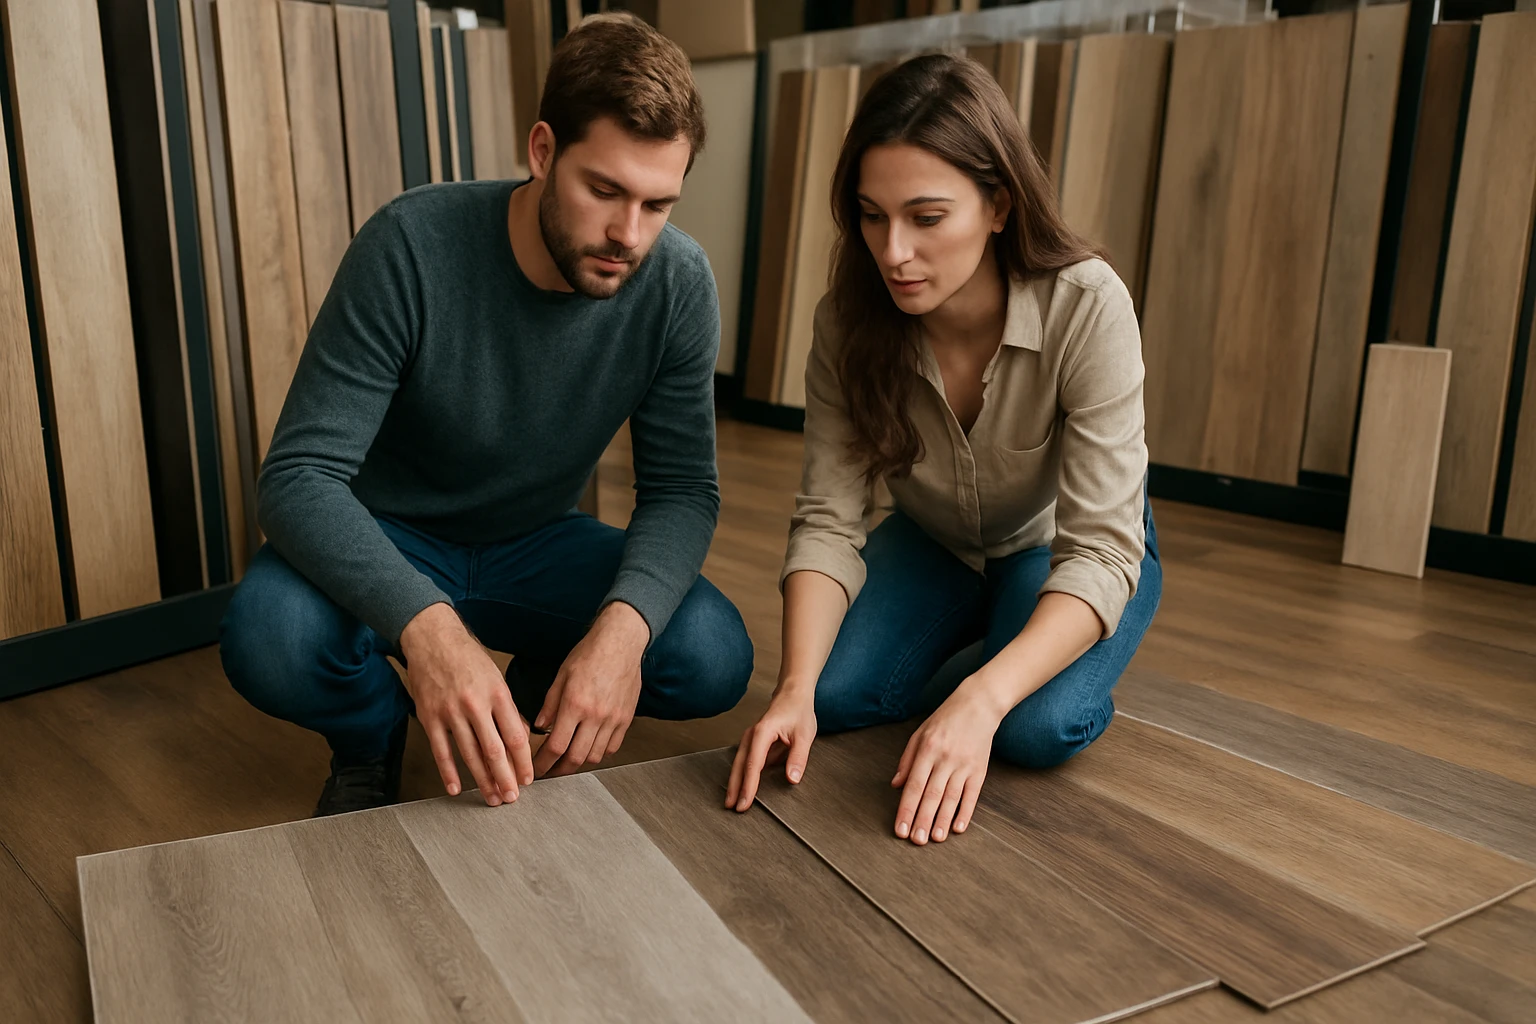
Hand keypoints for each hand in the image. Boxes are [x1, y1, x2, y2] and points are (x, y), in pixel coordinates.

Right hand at [399, 602, 533, 805]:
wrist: (432, 638)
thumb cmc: (468, 657)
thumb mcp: (496, 677)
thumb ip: (507, 708)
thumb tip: (520, 737)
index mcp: (497, 694)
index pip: (515, 736)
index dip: (523, 762)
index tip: (528, 778)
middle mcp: (476, 705)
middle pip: (494, 751)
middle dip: (505, 779)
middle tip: (512, 798)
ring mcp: (451, 712)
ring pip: (470, 754)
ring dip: (482, 780)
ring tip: (491, 798)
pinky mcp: (430, 717)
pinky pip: (441, 751)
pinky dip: (448, 772)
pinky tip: (456, 788)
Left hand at [531, 602, 648, 777]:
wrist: (621, 642)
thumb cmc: (590, 654)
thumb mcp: (562, 675)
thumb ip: (550, 704)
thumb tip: (539, 726)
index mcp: (575, 704)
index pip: (556, 746)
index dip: (543, 763)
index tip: (537, 769)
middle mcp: (595, 715)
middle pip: (575, 758)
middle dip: (559, 770)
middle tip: (550, 772)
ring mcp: (613, 719)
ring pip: (595, 756)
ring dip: (579, 763)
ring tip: (568, 760)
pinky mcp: (626, 718)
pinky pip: (613, 747)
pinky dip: (599, 753)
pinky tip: (590, 748)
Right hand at [726, 687, 816, 810]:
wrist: (793, 694)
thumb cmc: (798, 712)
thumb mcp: (804, 734)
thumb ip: (798, 757)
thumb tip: (792, 779)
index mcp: (763, 732)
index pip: (754, 764)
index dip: (748, 786)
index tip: (745, 803)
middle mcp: (752, 736)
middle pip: (740, 765)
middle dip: (735, 787)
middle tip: (732, 808)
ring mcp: (751, 738)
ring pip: (739, 763)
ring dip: (734, 782)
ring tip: (732, 801)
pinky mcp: (753, 742)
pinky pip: (744, 760)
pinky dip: (740, 774)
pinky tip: (740, 786)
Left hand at [892, 684, 1003, 844]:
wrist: (979, 704)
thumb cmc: (945, 719)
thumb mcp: (919, 733)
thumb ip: (907, 760)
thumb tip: (896, 785)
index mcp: (928, 749)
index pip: (914, 785)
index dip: (906, 809)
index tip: (900, 829)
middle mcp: (945, 758)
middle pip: (931, 795)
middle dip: (922, 820)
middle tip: (916, 841)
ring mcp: (964, 765)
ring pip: (951, 798)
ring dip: (942, 820)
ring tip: (935, 839)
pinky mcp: (980, 769)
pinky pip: (972, 795)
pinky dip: (965, 812)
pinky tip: (958, 827)